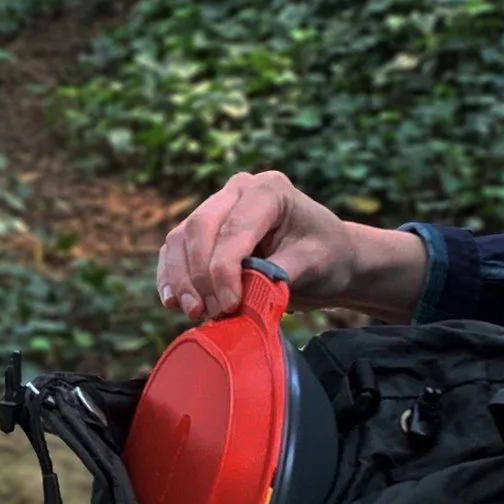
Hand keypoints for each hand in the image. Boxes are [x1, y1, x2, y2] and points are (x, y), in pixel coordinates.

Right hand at [156, 171, 424, 322]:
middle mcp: (238, 190)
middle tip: (209, 313)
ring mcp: (218, 207)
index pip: (233, 229)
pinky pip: (175, 250)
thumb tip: (239, 298)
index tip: (229, 307)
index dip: (224, 271)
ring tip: (194, 313)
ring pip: (181, 239)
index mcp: (269, 190)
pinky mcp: (205, 230)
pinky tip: (174, 302)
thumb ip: (275, 275)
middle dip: (198, 275)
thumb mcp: (312, 265)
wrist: (331, 258)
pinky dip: (172, 277)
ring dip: (181, 279)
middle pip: (199, 228)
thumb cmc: (327, 257)